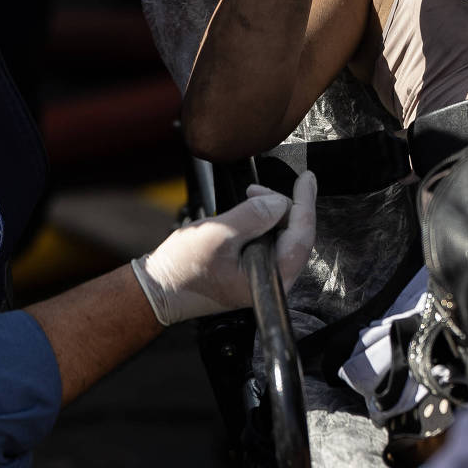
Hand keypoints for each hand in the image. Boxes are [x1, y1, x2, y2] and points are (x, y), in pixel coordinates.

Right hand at [131, 172, 317, 325]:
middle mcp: (274, 281)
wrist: (160, 288)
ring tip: (247, 199)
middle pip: (294, 234)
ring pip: (281, 235)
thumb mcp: (219, 234)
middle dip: (280, 206)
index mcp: (271, 278)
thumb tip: (279, 202)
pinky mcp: (254, 269)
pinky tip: (244, 214)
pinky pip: (268, 240)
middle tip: (255, 190)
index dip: (305, 203)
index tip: (306, 179)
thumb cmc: (185, 267)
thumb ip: (254, 216)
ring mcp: (264, 276)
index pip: (301, 236)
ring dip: (267, 212)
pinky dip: (260, 222)